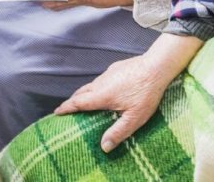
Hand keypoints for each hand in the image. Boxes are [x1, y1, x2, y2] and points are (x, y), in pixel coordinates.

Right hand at [54, 33, 202, 152]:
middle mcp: (101, 82)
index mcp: (102, 96)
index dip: (66, 108)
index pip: (78, 102)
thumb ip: (118, 132)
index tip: (56, 112)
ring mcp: (109, 73)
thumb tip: (104, 146)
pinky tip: (105, 90)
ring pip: (91, 84)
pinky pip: (101, 79)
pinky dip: (97, 86)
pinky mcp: (116, 67)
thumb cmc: (146, 93)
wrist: (156, 66)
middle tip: (67, 109)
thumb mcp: (134, 117)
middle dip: (73, 101)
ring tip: (84, 102)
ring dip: (84, 93)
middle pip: (81, 92)